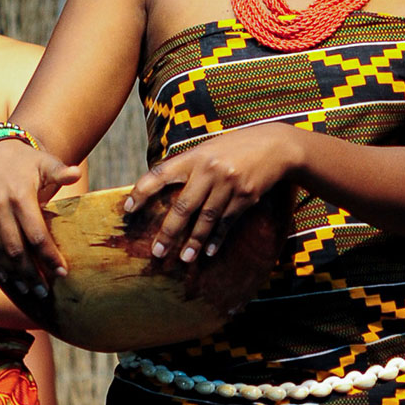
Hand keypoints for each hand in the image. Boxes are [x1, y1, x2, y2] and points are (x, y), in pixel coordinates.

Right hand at [0, 140, 82, 290]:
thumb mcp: (45, 161)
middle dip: (31, 273)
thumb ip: (60, 171)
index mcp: (19, 195)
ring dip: (12, 274)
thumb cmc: (26, 160)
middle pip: (15, 249)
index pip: (36, 234)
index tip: (62, 272)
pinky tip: (7, 278)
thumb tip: (75, 173)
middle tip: (44, 291)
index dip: (49, 256)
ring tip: (28, 289)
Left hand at [125, 123, 302, 263]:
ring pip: (206, 219)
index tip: (128, 209)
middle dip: (168, 232)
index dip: (141, 192)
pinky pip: (227, 222)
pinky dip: (217, 238)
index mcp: (195, 156)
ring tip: (184, 258)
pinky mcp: (245, 196)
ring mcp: (228, 184)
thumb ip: (189, 166)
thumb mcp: (210, 148)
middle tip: (157, 251)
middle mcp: (209, 170)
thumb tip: (165, 187)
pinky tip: (209, 250)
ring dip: (194, 241)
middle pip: (183, 207)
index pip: (160, 174)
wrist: (276, 145)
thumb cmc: (237, 146)